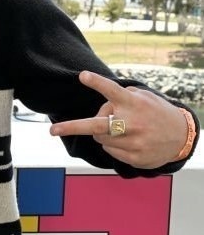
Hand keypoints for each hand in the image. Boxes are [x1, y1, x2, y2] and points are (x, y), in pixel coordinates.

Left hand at [49, 70, 187, 168]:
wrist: (182, 136)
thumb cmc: (154, 112)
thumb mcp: (143, 97)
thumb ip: (121, 98)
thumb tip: (101, 110)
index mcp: (133, 104)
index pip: (112, 91)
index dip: (97, 83)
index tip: (82, 75)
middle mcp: (132, 123)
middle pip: (96, 126)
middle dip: (71, 128)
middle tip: (52, 130)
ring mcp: (133, 143)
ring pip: (99, 138)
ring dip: (102, 133)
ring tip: (120, 128)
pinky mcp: (134, 158)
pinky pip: (109, 150)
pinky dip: (112, 144)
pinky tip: (128, 140)